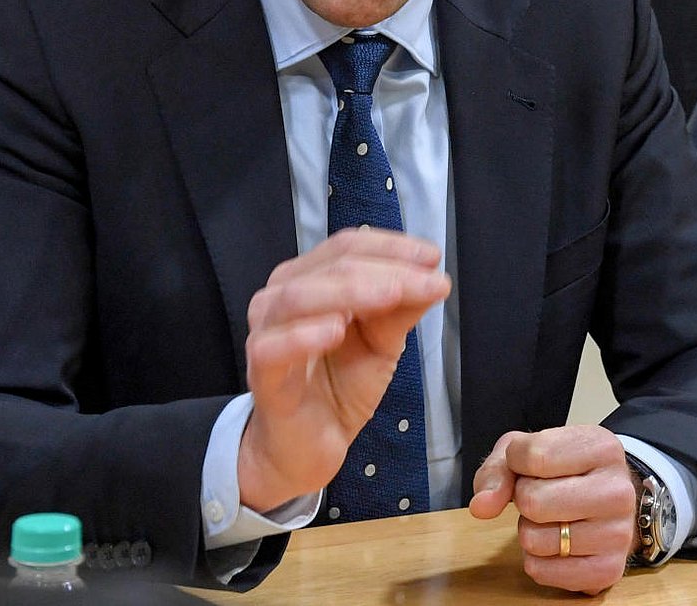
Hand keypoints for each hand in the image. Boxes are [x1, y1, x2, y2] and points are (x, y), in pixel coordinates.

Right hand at [237, 227, 450, 512]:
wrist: (306, 449)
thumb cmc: (339, 386)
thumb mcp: (381, 343)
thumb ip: (401, 310)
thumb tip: (436, 278)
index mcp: (309, 278)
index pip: (347, 246)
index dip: (390, 247)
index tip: (433, 257)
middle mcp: (281, 295)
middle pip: (330, 266)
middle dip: (385, 269)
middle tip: (428, 281)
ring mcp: (266, 332)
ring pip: (299, 297)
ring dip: (351, 291)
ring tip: (392, 294)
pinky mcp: (261, 373)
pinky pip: (274, 347)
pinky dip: (304, 335)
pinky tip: (335, 330)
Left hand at [470, 425, 638, 594]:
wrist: (608, 497)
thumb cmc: (564, 468)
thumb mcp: (527, 449)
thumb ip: (497, 471)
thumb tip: (481, 506)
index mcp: (601, 447)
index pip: (533, 456)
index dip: (516, 461)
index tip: (530, 463)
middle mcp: (618, 491)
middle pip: (532, 501)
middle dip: (523, 497)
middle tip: (542, 492)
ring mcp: (618, 534)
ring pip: (534, 539)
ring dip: (530, 529)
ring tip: (552, 517)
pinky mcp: (609, 570)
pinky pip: (542, 571)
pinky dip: (536, 559)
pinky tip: (556, 542)